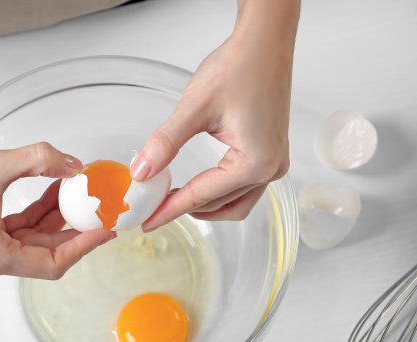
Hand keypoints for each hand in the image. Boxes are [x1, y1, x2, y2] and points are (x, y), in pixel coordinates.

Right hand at [0, 141, 113, 286]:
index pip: (52, 264)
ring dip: (51, 218)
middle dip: (70, 227)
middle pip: (42, 254)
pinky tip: (48, 191)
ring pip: (28, 244)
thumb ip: (41, 160)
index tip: (104, 230)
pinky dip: (31, 218)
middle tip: (94, 206)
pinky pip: (12, 237)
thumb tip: (73, 164)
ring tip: (70, 188)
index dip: (83, 246)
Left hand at [130, 12, 295, 230]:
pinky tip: (198, 185)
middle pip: (221, 205)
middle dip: (185, 209)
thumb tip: (142, 172)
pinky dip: (219, 191)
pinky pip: (244, 187)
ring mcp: (274, 162)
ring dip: (205, 205)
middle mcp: (271, 168)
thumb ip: (165, 143)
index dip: (170, 210)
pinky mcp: (271, 152)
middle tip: (152, 210)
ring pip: (235, 202)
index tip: (147, 222)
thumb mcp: (194, 109)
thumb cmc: (239, 67)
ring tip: (172, 201)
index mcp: (256, 163)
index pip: (203, 196)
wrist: (264, 43)